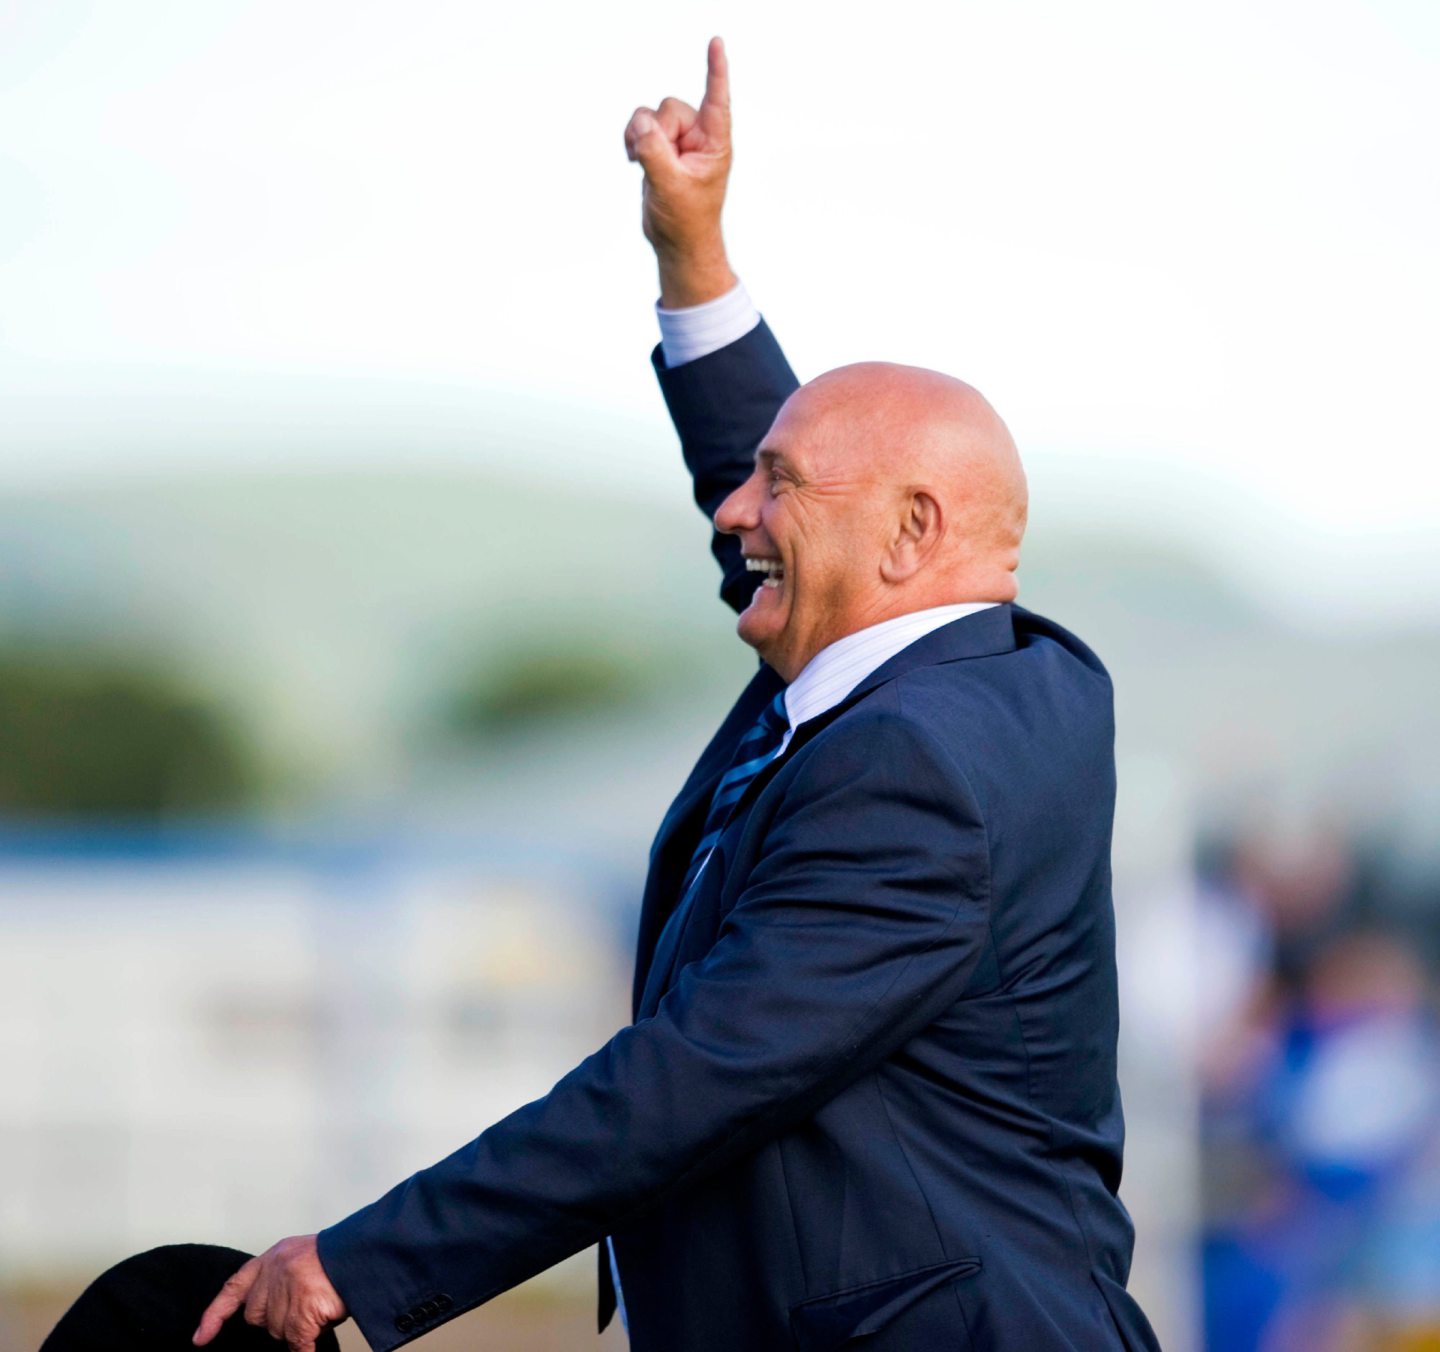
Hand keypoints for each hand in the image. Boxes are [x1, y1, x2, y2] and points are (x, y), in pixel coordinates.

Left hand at [192, 1234, 346, 1351]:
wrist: (364, 1252)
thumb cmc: (339, 1254)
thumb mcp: (299, 1255)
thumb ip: (279, 1278)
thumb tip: (270, 1310)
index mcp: (271, 1258)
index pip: (233, 1288)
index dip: (215, 1315)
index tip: (200, 1338)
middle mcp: (273, 1275)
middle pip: (257, 1316)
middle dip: (277, 1318)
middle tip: (306, 1303)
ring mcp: (286, 1296)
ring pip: (279, 1332)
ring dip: (299, 1327)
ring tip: (323, 1305)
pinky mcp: (302, 1315)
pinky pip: (297, 1345)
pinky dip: (303, 1349)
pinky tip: (307, 1347)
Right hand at [624, 36, 737, 306]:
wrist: (676, 243)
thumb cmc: (685, 220)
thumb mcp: (670, 186)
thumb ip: (655, 152)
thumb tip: (640, 126)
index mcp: (715, 143)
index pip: (716, 99)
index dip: (715, 70)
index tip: (716, 42)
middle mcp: (698, 137)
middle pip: (670, 107)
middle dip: (656, 132)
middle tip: (658, 165)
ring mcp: (677, 141)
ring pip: (650, 115)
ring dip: (640, 136)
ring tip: (643, 165)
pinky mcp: (659, 148)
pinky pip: (639, 126)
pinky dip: (632, 140)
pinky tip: (634, 160)